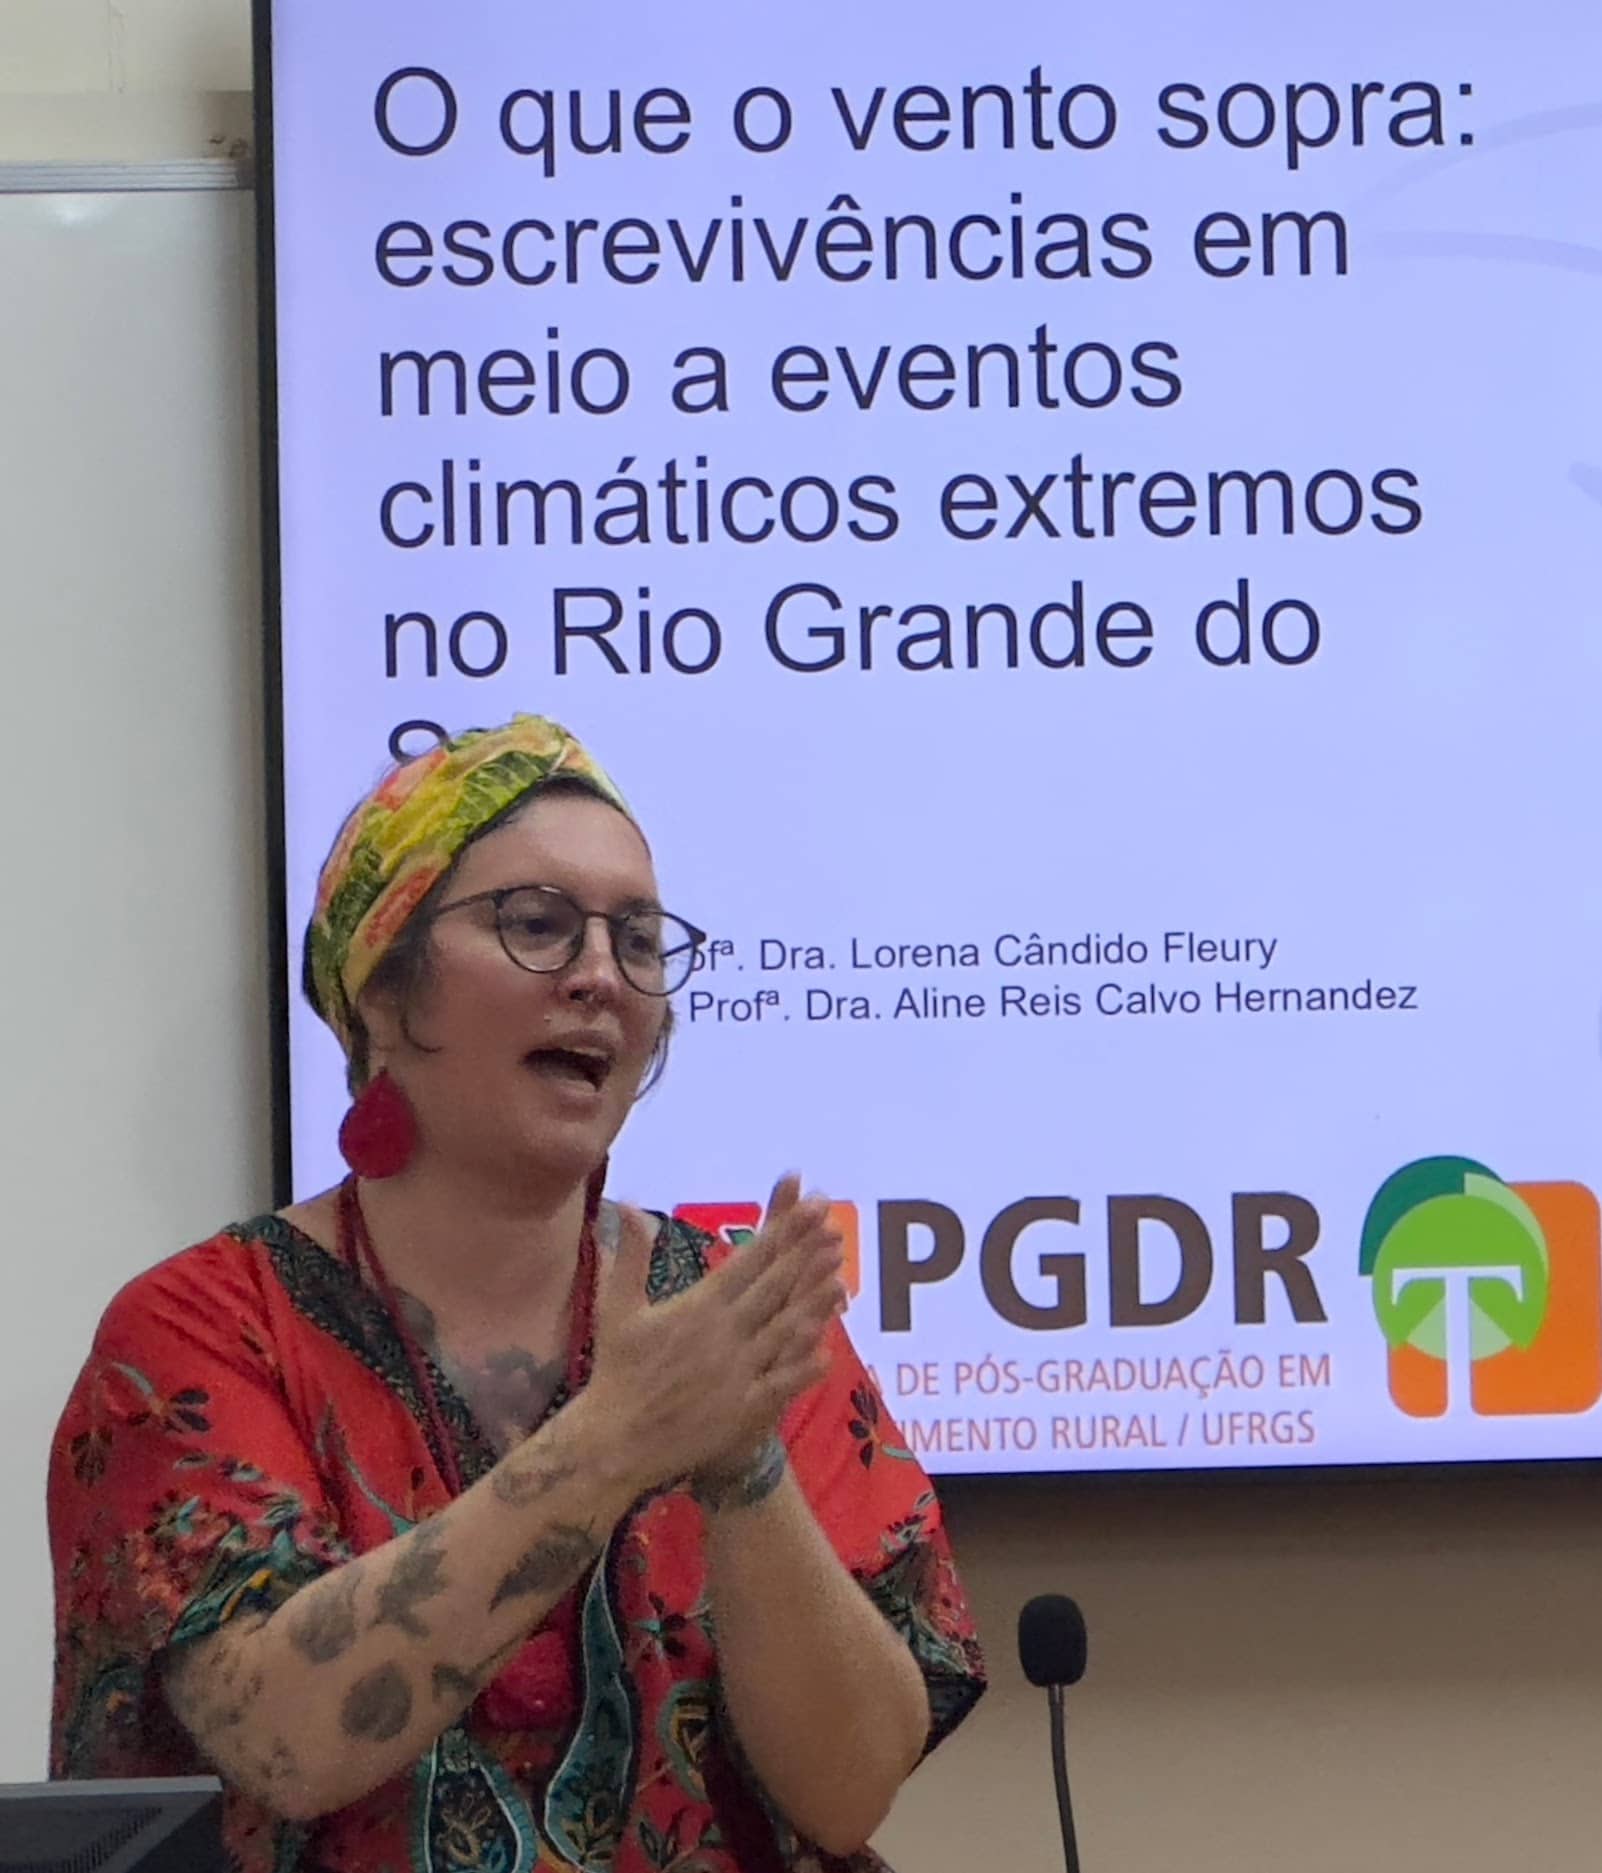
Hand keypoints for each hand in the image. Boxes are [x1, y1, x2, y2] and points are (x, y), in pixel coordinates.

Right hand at [585, 1177, 845, 1499]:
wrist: (616, 1440)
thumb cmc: (618, 1371)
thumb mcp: (617, 1307)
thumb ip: (630, 1255)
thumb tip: (629, 1205)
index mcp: (697, 1306)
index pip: (748, 1262)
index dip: (783, 1234)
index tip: (809, 1210)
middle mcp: (722, 1334)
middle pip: (773, 1289)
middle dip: (806, 1257)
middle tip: (836, 1229)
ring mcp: (736, 1372)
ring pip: (783, 1331)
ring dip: (813, 1303)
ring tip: (841, 1277)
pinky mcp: (742, 1409)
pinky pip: (779, 1384)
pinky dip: (803, 1368)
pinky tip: (827, 1351)